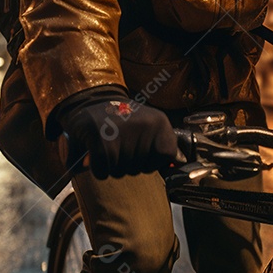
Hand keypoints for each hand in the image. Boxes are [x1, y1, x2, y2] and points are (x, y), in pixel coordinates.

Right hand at [56, 86, 177, 177]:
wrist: (92, 99)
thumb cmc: (123, 118)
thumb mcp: (150, 124)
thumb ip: (162, 145)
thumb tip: (180, 162)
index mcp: (159, 122)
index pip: (166, 156)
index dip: (152, 160)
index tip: (142, 152)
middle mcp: (143, 125)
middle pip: (139, 169)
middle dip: (128, 164)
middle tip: (120, 145)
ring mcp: (121, 133)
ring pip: (120, 172)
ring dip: (112, 166)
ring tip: (109, 147)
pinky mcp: (99, 141)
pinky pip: (102, 172)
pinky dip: (98, 169)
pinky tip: (97, 155)